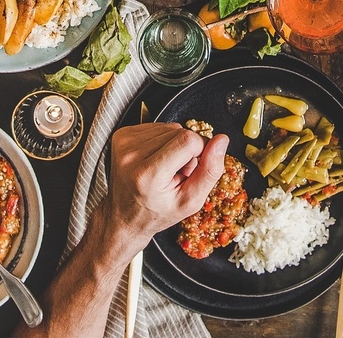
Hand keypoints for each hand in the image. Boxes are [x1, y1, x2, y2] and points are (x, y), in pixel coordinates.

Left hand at [105, 124, 228, 256]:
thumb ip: (210, 171)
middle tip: (177, 173)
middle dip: (186, 150)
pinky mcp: (122, 134)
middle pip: (179, 131)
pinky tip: (157, 158)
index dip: (199, 151)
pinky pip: (157, 126)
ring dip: (174, 144)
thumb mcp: (190, 202)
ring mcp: (124, 143)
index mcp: (147, 174)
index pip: (188, 140)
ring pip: (169, 127)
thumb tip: (221, 141)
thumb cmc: (156, 212)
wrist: (124, 217)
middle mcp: (131, 155)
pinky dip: (163, 141)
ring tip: (165, 168)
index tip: (191, 169)